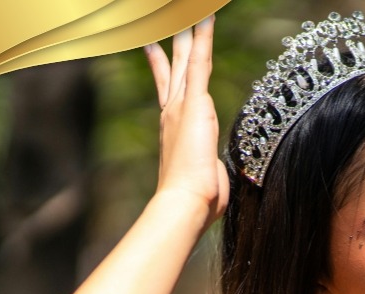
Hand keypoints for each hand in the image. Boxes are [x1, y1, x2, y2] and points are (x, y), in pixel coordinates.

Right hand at [145, 16, 227, 226]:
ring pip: (185, 58)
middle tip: (163, 16)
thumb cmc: (194, 199)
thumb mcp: (202, 178)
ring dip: (187, 31)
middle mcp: (173, 112)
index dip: (161, 66)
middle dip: (170, 39)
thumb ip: (205, 170)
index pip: (168, 88)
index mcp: (173, 127)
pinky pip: (200, 62)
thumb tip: (211, 184)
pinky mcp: (196, 104)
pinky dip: (202, 39)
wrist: (185, 202)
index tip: (153, 46)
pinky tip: (205, 16)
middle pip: (172, 66)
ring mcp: (182, 106)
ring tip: (188, 9)